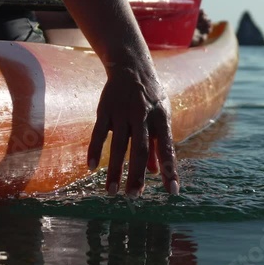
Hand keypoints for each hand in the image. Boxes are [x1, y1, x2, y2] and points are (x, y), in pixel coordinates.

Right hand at [87, 64, 178, 196]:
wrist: (132, 67)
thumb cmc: (151, 98)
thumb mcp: (161, 117)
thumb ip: (158, 145)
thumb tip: (156, 173)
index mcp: (161, 118)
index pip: (167, 148)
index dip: (170, 169)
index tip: (172, 191)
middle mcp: (143, 115)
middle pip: (140, 149)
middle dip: (137, 175)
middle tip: (133, 197)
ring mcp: (122, 112)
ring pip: (118, 145)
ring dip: (115, 170)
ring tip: (112, 192)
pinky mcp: (105, 109)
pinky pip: (98, 132)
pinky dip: (94, 149)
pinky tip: (91, 167)